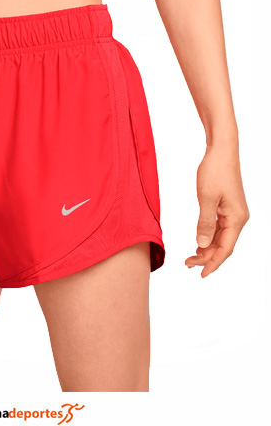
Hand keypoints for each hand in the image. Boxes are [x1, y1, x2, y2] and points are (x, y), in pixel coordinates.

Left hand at [185, 143, 248, 276]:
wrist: (221, 151)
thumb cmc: (214, 171)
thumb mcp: (206, 198)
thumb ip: (205, 223)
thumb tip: (203, 245)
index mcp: (237, 218)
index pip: (225, 248)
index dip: (213, 263)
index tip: (201, 274)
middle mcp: (238, 218)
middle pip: (223, 246)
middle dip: (206, 258)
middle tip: (187, 264)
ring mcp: (233, 213)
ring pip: (221, 238)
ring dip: (207, 249)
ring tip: (190, 258)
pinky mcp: (227, 207)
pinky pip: (219, 228)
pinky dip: (209, 238)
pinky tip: (199, 243)